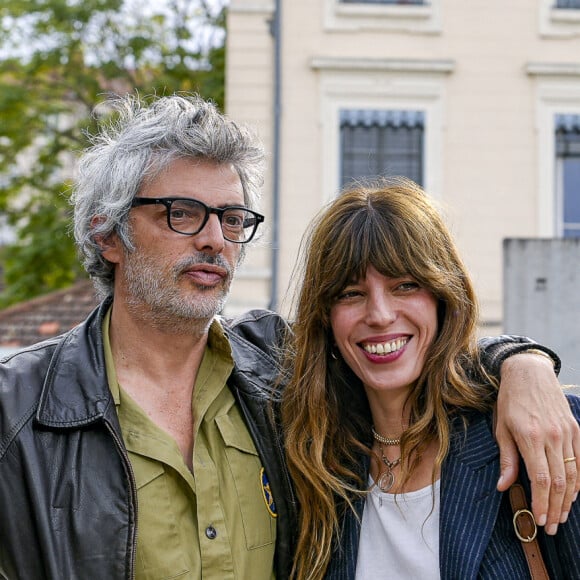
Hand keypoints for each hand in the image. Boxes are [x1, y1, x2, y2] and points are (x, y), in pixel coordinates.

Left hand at [495, 352, 579, 533]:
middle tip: (552, 526)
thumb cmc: (510, 400)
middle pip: (560, 482)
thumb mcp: (501, 427)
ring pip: (574, 474)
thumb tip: (503, 487)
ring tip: (562, 516)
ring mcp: (566, 433)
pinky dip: (579, 480)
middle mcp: (552, 436)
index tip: (539, 520)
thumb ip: (507, 458)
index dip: (541, 503)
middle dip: (556, 508)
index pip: (540, 479)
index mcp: (530, 436)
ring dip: (569, 499)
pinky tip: (572, 494)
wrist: (529, 372)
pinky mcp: (575, 429)